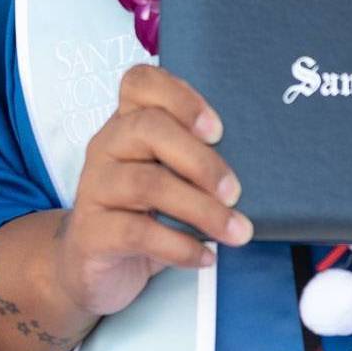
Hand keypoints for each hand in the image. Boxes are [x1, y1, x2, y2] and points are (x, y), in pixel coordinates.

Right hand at [53, 64, 252, 318]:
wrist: (93, 268)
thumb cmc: (145, 212)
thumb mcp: (170, 177)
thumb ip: (197, 159)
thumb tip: (260, 162)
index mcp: (128, 121)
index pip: (140, 82)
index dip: (180, 97)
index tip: (218, 129)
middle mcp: (107, 145)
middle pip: (149, 129)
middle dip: (201, 160)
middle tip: (235, 191)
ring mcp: (94, 187)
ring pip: (147, 184)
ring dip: (201, 209)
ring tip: (236, 230)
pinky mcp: (91, 232)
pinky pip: (136, 232)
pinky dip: (179, 245)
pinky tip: (206, 257)